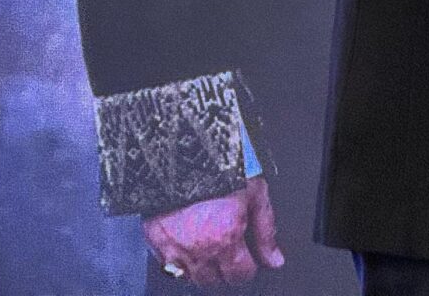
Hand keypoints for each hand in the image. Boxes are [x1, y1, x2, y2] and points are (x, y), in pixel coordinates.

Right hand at [144, 176, 283, 288]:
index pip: (240, 275)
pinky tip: (189, 243)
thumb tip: (275, 259)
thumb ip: (266, 230)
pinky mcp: (153, 239)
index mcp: (226, 237)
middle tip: (230, 252)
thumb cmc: (222, 165)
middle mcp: (198, 248)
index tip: (248, 259)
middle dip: (226, 271)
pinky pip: (166, 266)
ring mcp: (173, 247)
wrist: (183, 147)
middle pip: (214, 282)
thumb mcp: (255, 192)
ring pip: (190, 278)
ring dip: (203, 268)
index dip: (248, 268)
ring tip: (210, 246)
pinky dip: (179, 261)